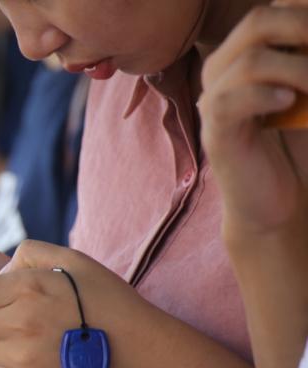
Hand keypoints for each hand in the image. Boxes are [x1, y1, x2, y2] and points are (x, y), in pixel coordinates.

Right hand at [199, 0, 307, 238]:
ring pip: (250, 62)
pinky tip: (289, 103)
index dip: (304, 10)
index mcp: (245, 55)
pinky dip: (264, 97)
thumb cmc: (298, 146)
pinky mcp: (216, 134)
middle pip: (257, 21)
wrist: (276, 202)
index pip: (271, 11)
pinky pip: (229, 103)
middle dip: (304, 25)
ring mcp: (215, 102)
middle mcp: (223, 72)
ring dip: (300, 69)